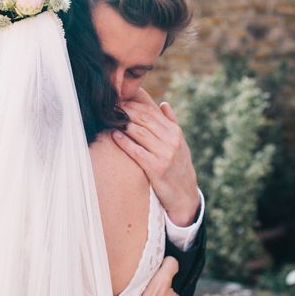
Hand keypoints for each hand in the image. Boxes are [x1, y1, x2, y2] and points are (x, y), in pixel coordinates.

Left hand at [112, 89, 198, 225]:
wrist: (184, 195)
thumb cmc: (179, 166)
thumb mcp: (180, 144)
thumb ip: (172, 123)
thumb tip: (163, 104)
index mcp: (175, 132)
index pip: (151, 112)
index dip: (133, 105)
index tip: (119, 101)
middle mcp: (171, 141)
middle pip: (143, 119)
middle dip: (125, 111)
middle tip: (110, 106)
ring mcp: (164, 154)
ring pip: (139, 132)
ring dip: (122, 123)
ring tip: (109, 118)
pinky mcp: (156, 168)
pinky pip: (136, 151)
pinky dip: (124, 141)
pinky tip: (114, 135)